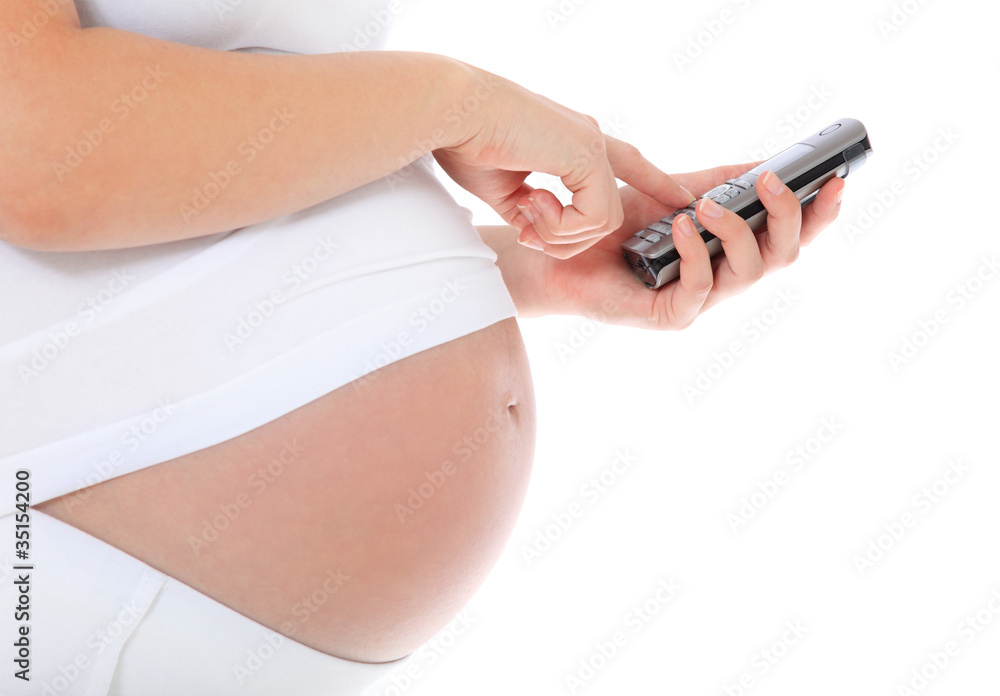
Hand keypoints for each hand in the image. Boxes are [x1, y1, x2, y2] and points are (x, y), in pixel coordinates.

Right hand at [433, 66, 694, 256]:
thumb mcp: (500, 188)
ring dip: (560, 235)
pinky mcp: (588, 154)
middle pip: (609, 212)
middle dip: (570, 240)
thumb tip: (536, 232)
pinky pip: (596, 217)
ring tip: (526, 215)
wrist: (453, 112)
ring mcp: (592, 144)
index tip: (681, 198)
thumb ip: (527, 209)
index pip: (626, 164)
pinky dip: (562, 227)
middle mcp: (589, 139)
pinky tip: (532, 206)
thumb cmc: (465, 140)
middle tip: (529, 235)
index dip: (654, 182)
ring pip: (604, 222)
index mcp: (571, 142)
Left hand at [532, 163, 845, 328]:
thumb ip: (720, 181)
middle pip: (783, 257)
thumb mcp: (675, 191)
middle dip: (787, 217)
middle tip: (770, 182)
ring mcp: (700, 301)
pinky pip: (700, 289)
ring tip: (707, 204)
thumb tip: (768, 160)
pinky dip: (695, 254)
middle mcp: (724, 279)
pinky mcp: (670, 317)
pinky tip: (680, 226)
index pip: (791, 237)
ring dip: (737, 231)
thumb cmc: (617, 225)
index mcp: (731, 252)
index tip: (837, 180)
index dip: (819, 214)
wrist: (562, 251)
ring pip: (749, 274)